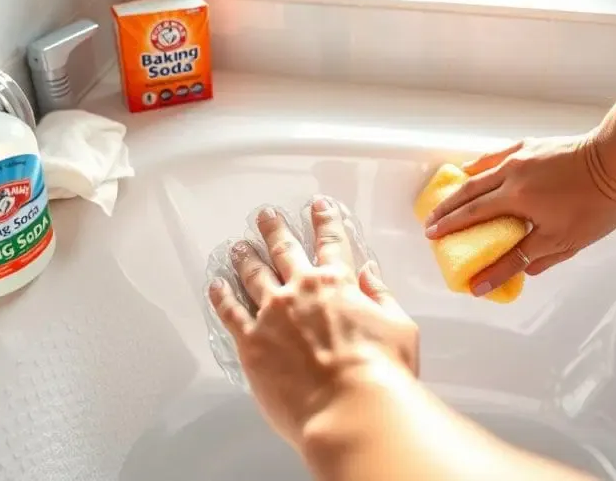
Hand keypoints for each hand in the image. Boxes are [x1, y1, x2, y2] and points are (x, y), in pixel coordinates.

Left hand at [209, 197, 419, 447]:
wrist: (349, 410)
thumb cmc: (382, 374)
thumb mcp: (399, 327)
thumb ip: (381, 297)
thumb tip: (370, 276)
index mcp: (338, 283)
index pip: (330, 242)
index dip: (324, 221)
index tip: (318, 206)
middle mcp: (301, 290)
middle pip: (283, 250)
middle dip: (274, 229)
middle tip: (265, 215)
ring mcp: (272, 313)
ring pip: (253, 274)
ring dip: (245, 257)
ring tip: (238, 246)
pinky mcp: (251, 341)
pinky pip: (230, 312)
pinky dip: (222, 295)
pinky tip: (216, 285)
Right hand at [423, 134, 615, 296]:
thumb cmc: (597, 203)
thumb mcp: (563, 241)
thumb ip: (524, 259)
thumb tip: (491, 281)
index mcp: (515, 199)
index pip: (473, 216)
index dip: (451, 229)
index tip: (433, 239)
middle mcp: (510, 174)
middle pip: (469, 195)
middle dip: (446, 211)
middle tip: (429, 224)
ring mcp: (520, 156)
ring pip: (478, 173)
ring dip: (458, 190)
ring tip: (443, 200)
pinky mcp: (531, 146)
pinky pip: (496, 156)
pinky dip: (479, 165)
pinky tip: (472, 169)